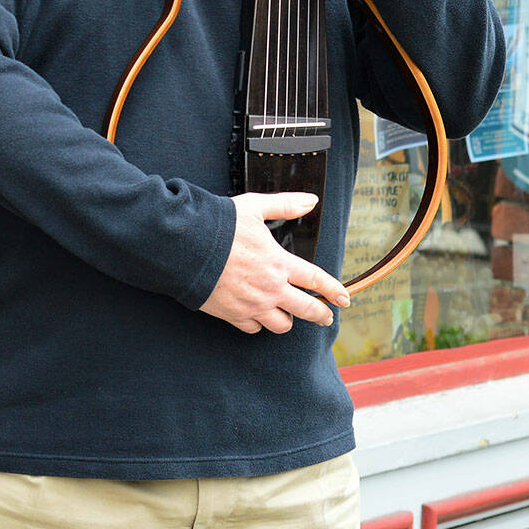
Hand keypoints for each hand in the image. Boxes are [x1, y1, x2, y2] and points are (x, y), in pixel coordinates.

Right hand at [200, 192, 349, 333]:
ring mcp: (252, 304)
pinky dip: (257, 323)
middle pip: (306, 310)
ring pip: (281, 325)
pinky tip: (256, 314)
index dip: (334, 290)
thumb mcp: (253, 207)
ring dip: (286, 319)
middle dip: (320, 315)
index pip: (316, 280)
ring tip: (286, 313)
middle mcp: (270, 288)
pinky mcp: (232, 315)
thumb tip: (310, 200)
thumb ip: (285, 205)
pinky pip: (253, 328)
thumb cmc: (218, 225)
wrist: (184, 247)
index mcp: (279, 263)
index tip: (344, 298)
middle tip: (326, 316)